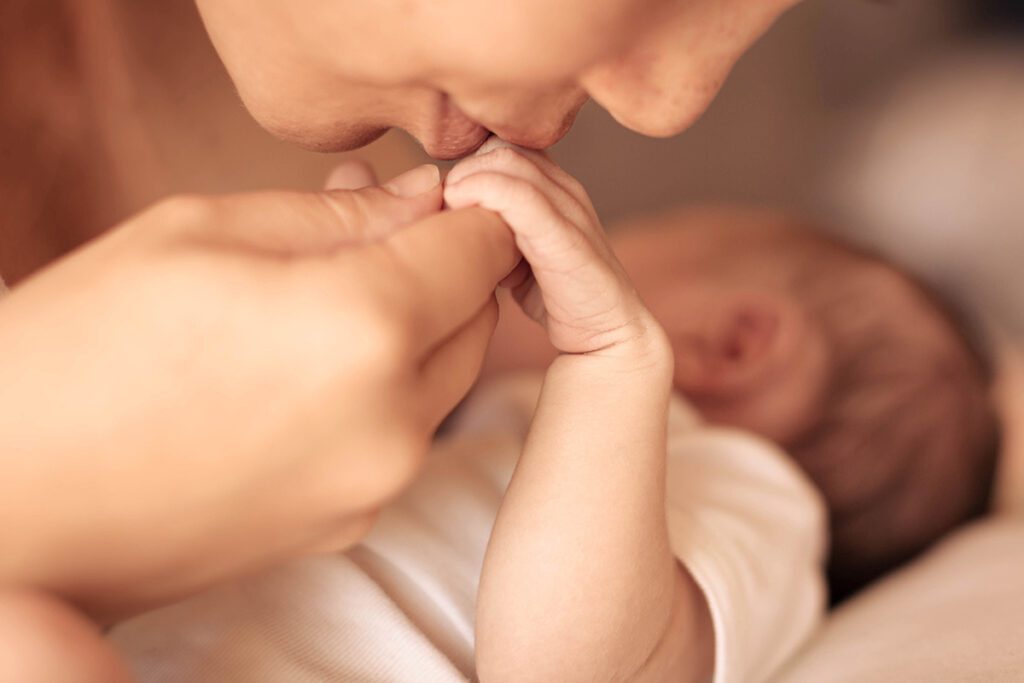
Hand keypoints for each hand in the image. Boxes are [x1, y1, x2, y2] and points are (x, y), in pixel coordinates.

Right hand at [0, 163, 517, 619]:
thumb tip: (423, 200)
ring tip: (323, 296)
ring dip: (414, 329)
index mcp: (363, 327)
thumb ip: (337, 214)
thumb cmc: (76, 351)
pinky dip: (380, 391)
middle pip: (477, 317)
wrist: (11, 506)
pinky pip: (400, 436)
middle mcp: (392, 421)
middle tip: (372, 232)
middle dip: (444, 268)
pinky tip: (304, 367)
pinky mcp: (347, 526)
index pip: (481, 247)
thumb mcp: (201, 231)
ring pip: (445, 380)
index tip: (436, 195)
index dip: (468, 209)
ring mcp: (374, 486)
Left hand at [445, 139, 668, 363]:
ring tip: (447, 208)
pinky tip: (461, 211)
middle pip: (502, 146)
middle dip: (463, 168)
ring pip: (508, 161)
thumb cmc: (560, 296)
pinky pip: (519, 195)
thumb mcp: (520, 254)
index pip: (504, 145)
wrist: (608, 333)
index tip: (445, 200)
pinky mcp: (565, 235)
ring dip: (467, 178)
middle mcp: (565, 188)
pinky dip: (482, 193)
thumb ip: (494, 230)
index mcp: (556, 187)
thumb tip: (450, 220)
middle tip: (441, 205)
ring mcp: (569, 207)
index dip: (468, 163)